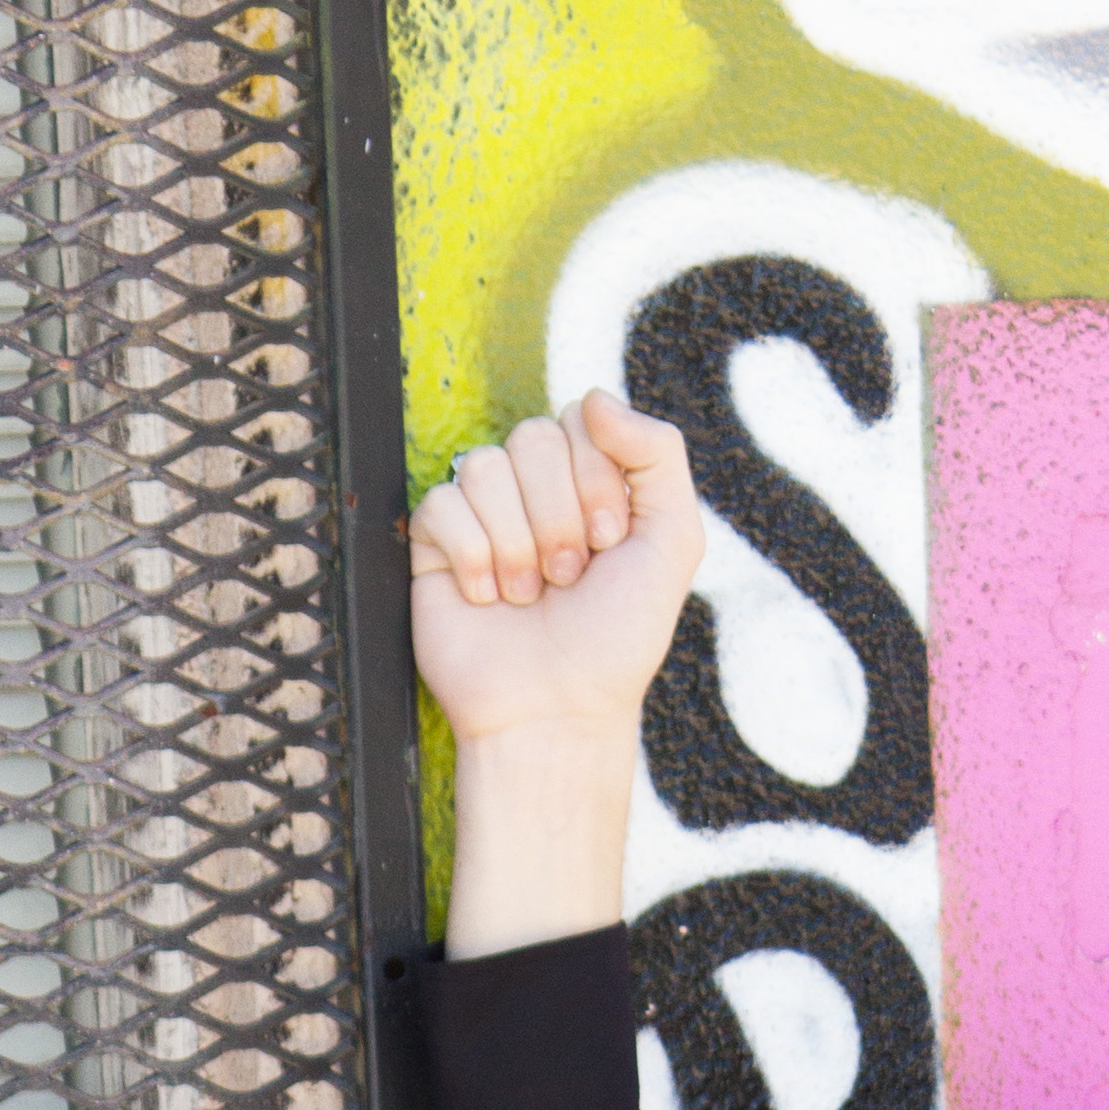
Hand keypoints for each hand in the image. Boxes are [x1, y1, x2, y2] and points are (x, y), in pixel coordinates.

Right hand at [408, 392, 704, 955]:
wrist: (557, 713)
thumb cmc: (616, 640)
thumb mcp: (673, 543)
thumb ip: (660, 456)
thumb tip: (595, 396)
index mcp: (589, 479)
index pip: (581, 419)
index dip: (596, 480)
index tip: (609, 544)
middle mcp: (534, 490)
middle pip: (532, 437)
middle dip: (559, 516)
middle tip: (569, 579)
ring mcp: (483, 513)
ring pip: (484, 466)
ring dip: (518, 544)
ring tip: (530, 595)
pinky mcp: (435, 543)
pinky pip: (442, 504)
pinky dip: (474, 558)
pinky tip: (487, 599)